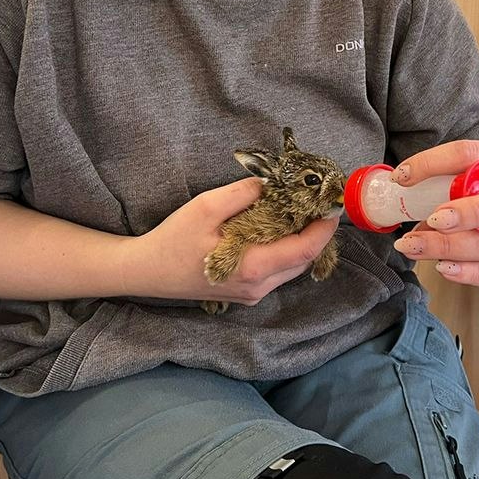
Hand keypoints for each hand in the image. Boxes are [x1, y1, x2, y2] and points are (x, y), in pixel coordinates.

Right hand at [130, 178, 338, 304]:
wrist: (148, 271)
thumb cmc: (173, 240)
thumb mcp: (204, 208)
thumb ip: (242, 194)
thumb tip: (271, 184)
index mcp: (253, 267)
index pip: (305, 249)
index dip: (324, 228)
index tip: (330, 205)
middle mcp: (259, 287)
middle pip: (304, 260)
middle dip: (314, 233)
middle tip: (313, 205)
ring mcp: (252, 294)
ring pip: (292, 268)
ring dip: (300, 243)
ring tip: (295, 216)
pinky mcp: (246, 294)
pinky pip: (277, 273)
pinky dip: (283, 252)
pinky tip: (272, 233)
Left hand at [389, 139, 478, 286]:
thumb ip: (457, 182)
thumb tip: (408, 201)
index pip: (474, 155)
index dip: (434, 164)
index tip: (402, 177)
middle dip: (462, 215)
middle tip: (429, 220)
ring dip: (449, 249)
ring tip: (415, 247)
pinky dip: (470, 273)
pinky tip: (444, 267)